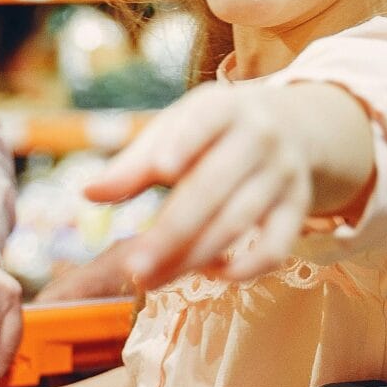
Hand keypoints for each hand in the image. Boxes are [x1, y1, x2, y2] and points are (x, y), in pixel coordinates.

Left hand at [51, 79, 366, 297]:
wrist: (294, 126)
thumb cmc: (213, 130)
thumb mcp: (176, 128)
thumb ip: (134, 161)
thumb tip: (89, 194)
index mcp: (223, 108)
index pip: (204, 123)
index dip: (184, 144)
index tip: (161, 169)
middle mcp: (259, 139)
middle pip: (214, 188)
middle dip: (172, 231)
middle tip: (134, 265)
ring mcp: (283, 175)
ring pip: (239, 223)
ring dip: (193, 257)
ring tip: (150, 279)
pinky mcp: (298, 209)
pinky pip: (275, 247)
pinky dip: (244, 268)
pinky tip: (210, 275)